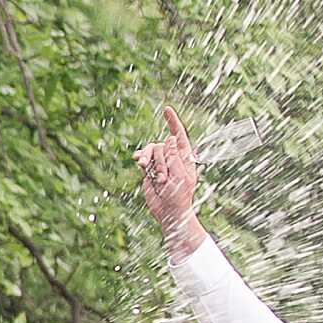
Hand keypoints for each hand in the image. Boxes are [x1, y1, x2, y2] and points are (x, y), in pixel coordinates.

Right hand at [135, 106, 205, 256]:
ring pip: (151, 150)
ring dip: (149, 159)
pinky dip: (140, 158)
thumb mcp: (180, 176)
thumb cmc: (179, 197)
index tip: (167, 109)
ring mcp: (160, 162)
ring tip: (146, 169)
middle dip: (160, 161)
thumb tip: (170, 138)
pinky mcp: (149, 169)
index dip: (173, 122)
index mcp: (185, 157)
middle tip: (162, 179)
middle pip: (162, 146)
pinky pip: (143, 158)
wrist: (168, 213)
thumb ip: (174, 157)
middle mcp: (172, 157)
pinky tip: (137, 160)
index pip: (179, 135)